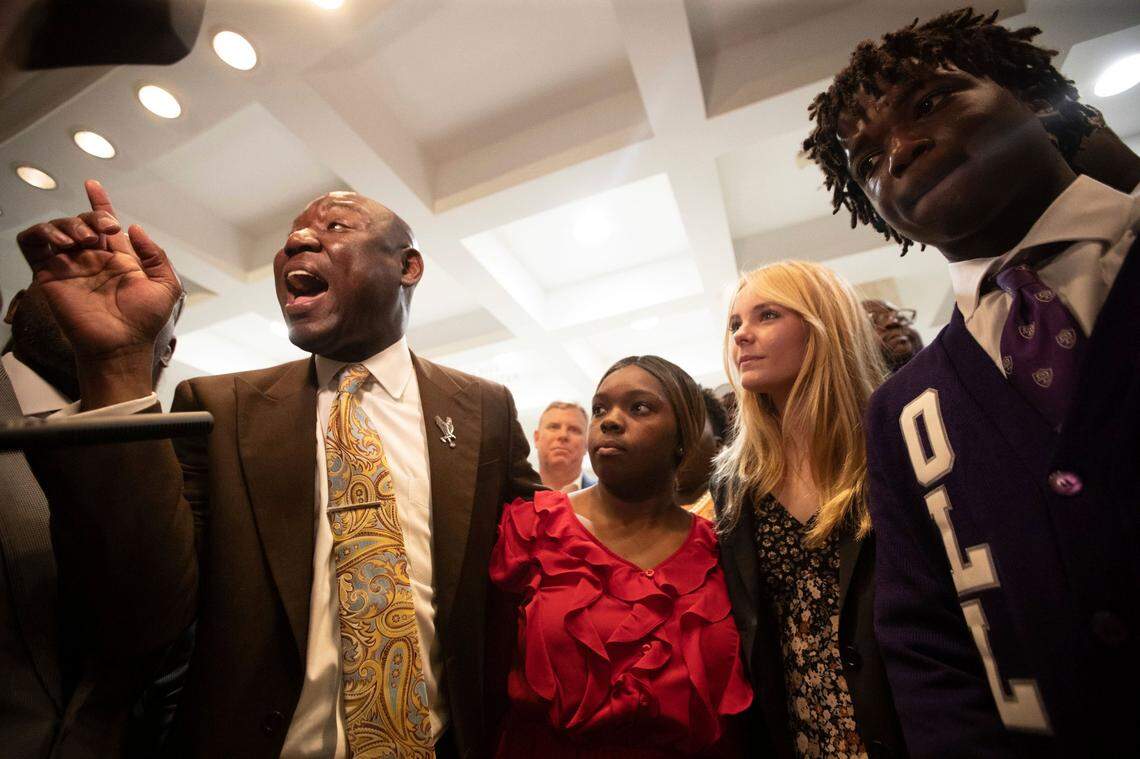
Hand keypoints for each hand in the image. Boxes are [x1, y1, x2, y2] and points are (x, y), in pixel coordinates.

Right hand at [16, 180, 182, 363]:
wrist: (120, 345)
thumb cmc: (143, 322)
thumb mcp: (165, 285)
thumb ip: (156, 255)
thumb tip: (135, 228)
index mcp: (117, 258)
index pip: (104, 223)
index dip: (100, 203)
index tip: (93, 185)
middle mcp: (91, 259)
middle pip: (82, 221)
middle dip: (92, 215)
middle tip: (104, 230)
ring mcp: (68, 266)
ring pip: (56, 228)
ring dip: (68, 224)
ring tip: (83, 239)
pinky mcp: (48, 275)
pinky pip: (31, 244)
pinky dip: (40, 233)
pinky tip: (61, 242)